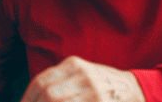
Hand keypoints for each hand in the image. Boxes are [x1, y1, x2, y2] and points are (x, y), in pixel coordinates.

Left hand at [20, 56, 144, 101]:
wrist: (134, 89)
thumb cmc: (101, 85)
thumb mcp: (79, 76)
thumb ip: (58, 83)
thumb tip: (33, 98)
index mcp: (73, 64)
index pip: (41, 81)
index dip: (27, 98)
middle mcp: (83, 74)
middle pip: (48, 94)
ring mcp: (93, 91)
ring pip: (58, 101)